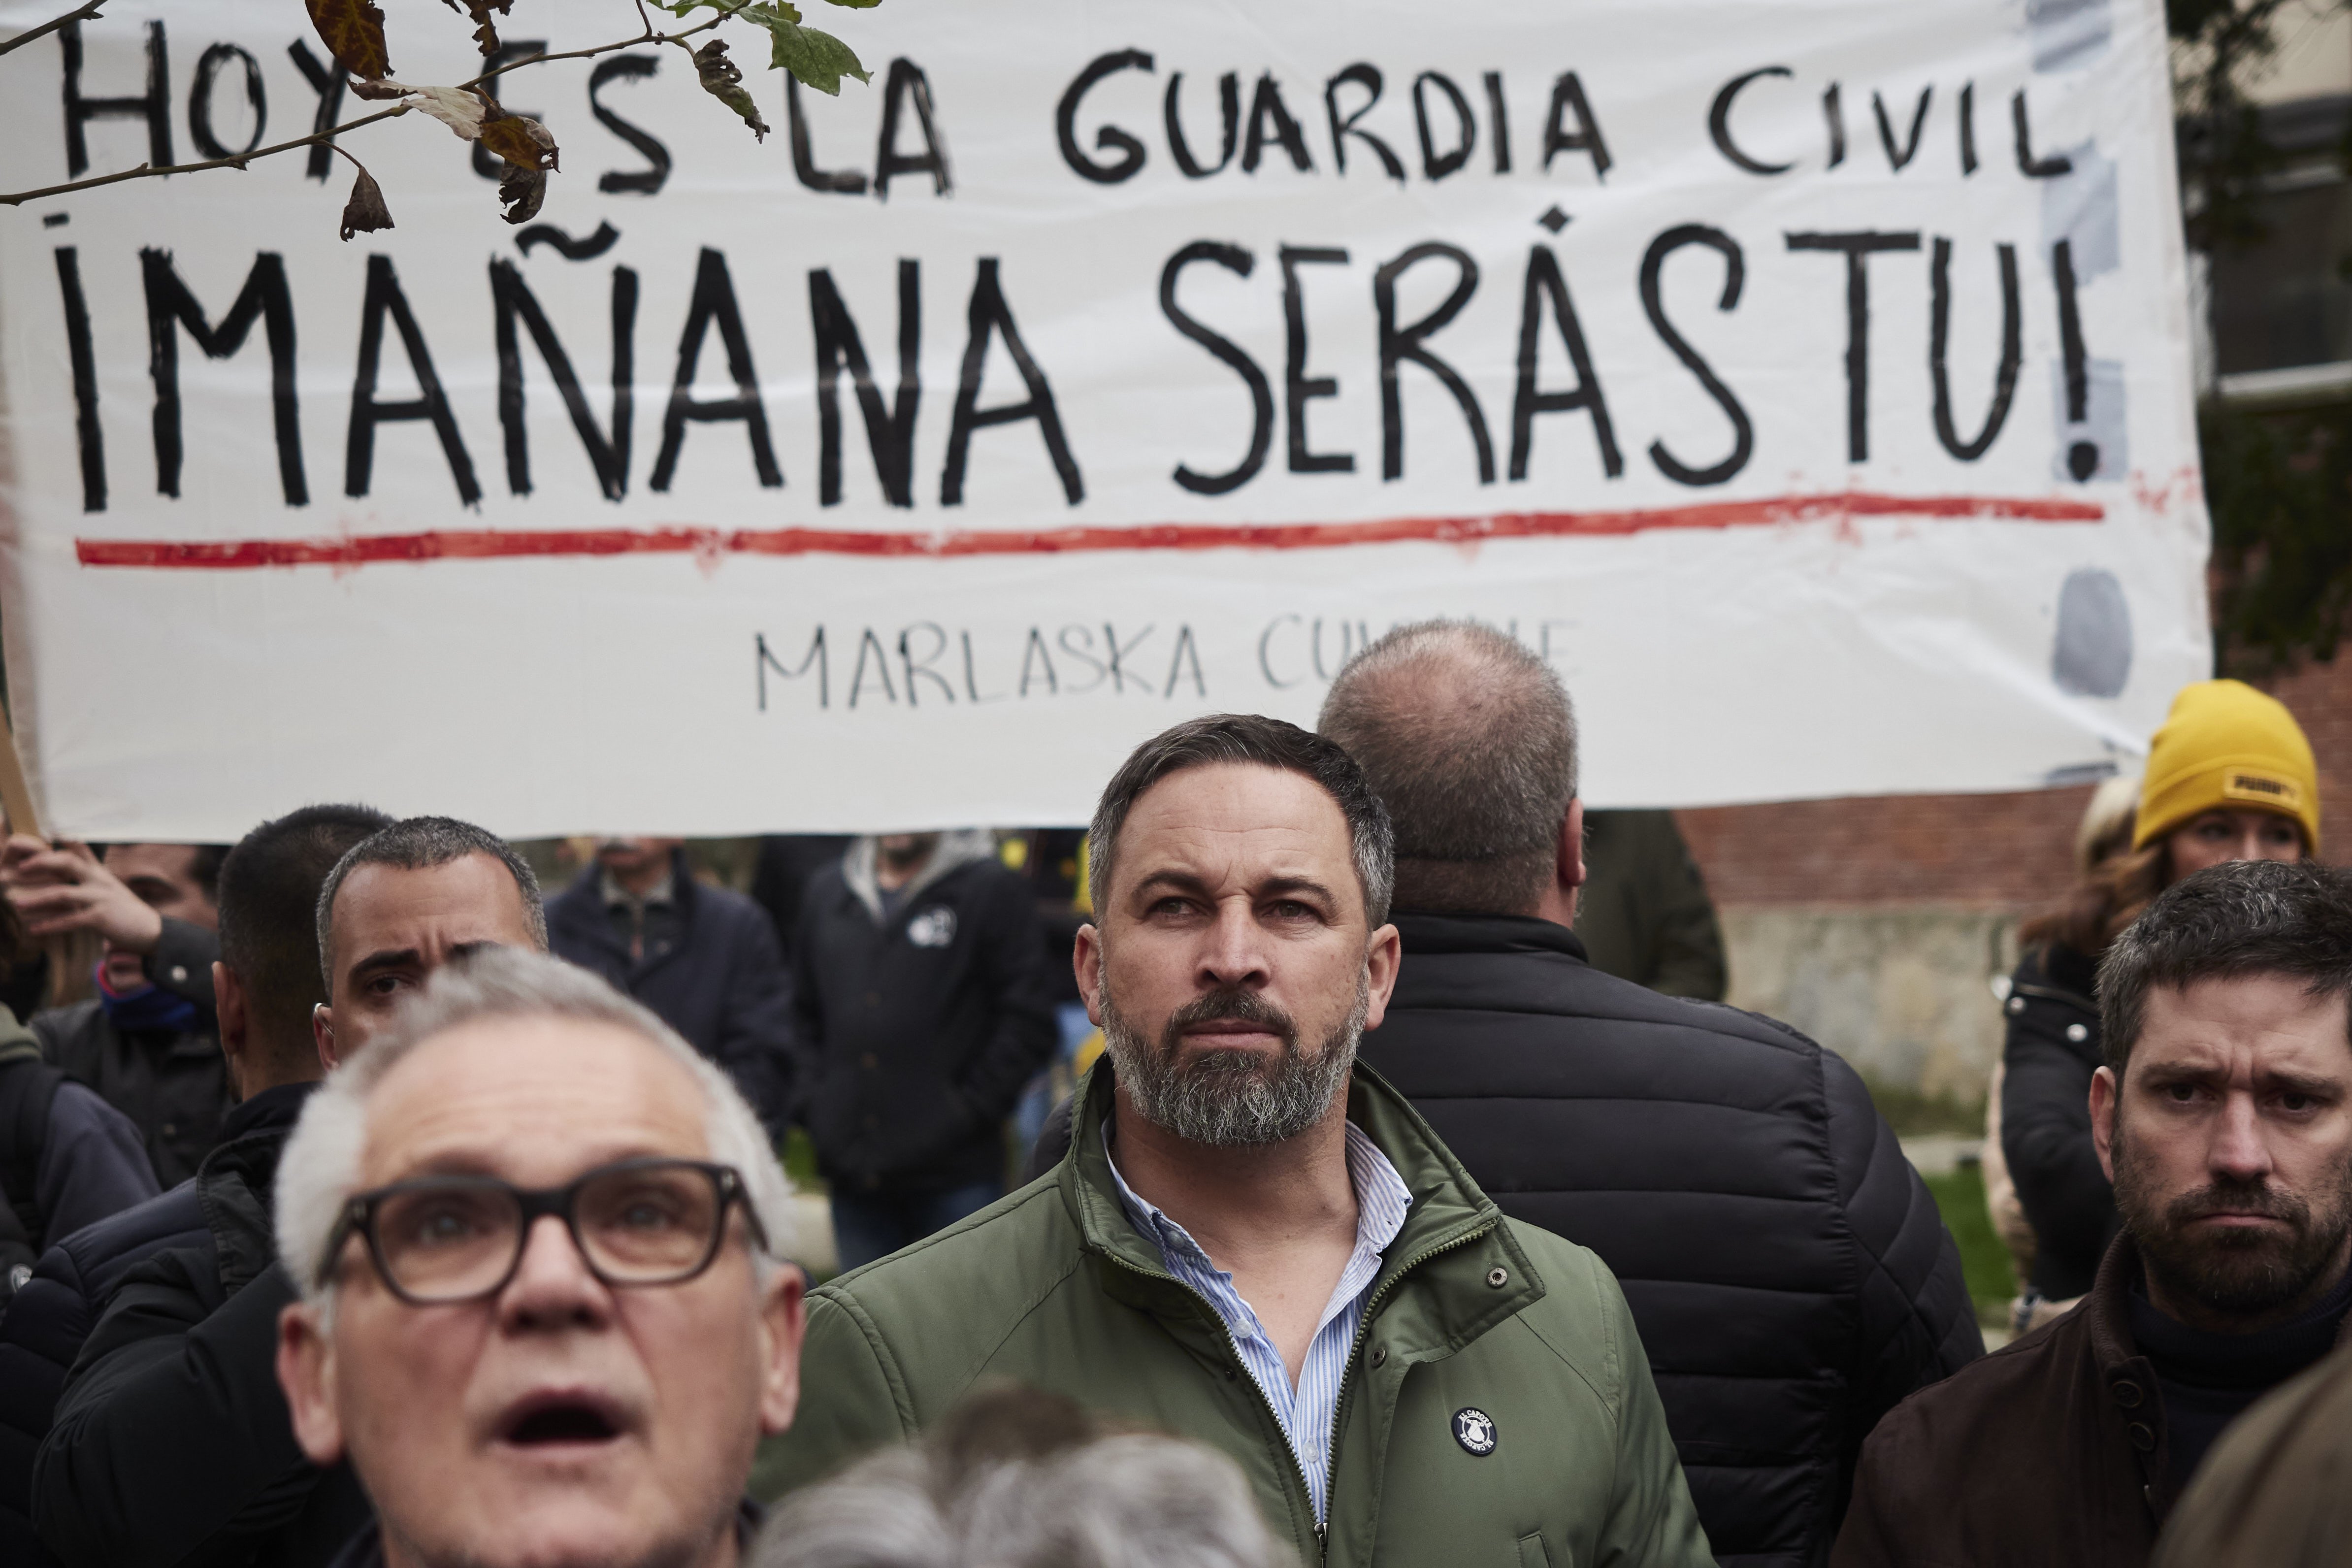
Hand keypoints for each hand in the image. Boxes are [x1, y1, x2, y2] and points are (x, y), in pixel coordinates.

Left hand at [3, 836, 164, 951]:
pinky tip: (34, 929)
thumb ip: (91, 872)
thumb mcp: (110, 885)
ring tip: (16, 903)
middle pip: (67, 863)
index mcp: (99, 872)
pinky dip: (50, 925)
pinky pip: (70, 920)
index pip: (79, 848)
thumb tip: (73, 863)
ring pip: (63, 893)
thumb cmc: (125, 909)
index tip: (43, 831)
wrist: (150, 930)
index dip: (61, 838)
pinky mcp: (101, 917)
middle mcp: (99, 880)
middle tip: (20, 868)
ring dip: (37, 899)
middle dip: (41, 862)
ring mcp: (100, 898)